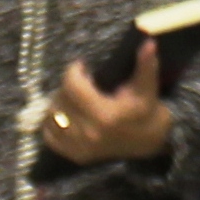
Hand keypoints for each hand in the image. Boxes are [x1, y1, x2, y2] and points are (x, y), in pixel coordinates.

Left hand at [44, 37, 174, 167]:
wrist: (150, 143)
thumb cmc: (147, 111)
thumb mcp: (146, 88)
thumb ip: (145, 65)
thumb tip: (148, 43)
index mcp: (105, 116)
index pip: (73, 86)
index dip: (74, 71)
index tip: (82, 65)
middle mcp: (89, 133)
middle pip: (61, 99)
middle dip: (68, 85)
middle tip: (80, 80)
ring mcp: (81, 147)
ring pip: (52, 116)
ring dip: (59, 102)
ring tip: (73, 96)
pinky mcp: (76, 155)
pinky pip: (50, 136)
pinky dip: (52, 123)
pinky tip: (66, 113)